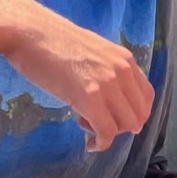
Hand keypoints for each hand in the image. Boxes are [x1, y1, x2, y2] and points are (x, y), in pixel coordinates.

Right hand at [5, 12, 153, 150]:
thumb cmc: (54, 42)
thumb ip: (108, 72)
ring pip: (126, 125)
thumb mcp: (93, 53)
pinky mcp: (89, 98)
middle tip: (99, 125)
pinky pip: (106, 132)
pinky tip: (89, 144)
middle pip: (139, 114)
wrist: (30, 32)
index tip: (118, 120)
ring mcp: (107, 84)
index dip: (134, 114)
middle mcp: (122, 71)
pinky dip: (100, 144)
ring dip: (109, 134)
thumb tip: (110, 99)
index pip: (146, 96)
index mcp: (125, 59)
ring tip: (87, 127)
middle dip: (122, 127)